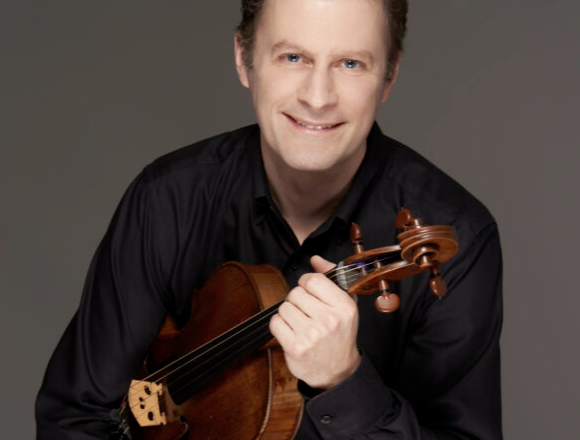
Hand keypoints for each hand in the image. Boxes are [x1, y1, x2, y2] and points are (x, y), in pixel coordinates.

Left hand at [269, 255, 360, 389]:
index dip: (306, 282)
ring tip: (300, 323)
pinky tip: (292, 332)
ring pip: (284, 307)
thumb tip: (315, 259)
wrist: (337, 371)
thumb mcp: (345, 305)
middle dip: (297, 300)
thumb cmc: (340, 335)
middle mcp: (329, 320)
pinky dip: (280, 325)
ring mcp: (311, 335)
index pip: (313, 280)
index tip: (309, 291)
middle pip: (296, 292)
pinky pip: (275, 322)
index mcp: (344, 307)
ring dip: (288, 313)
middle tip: (306, 312)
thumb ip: (331, 278)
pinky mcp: (295, 347)